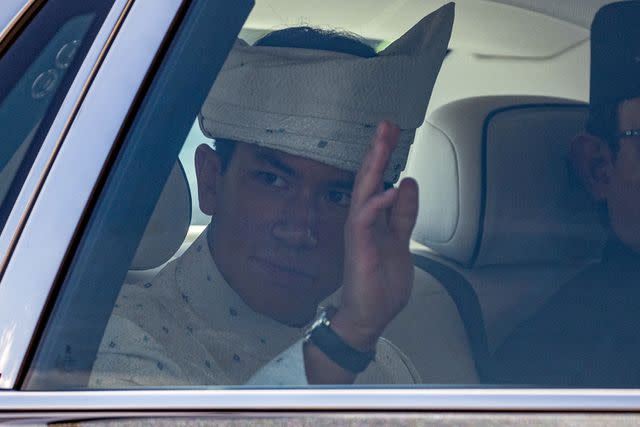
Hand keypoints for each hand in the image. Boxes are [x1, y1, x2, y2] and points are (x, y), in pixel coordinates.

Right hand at [332, 120, 418, 350]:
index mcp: (373, 218)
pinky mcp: (359, 247)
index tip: (394, 131)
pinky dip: (378, 203)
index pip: (378, 180)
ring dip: (374, 166)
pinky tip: (391, 189)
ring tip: (383, 141)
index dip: (386, 155)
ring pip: (364, 191)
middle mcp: (362, 220)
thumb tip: (407, 183)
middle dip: (378, 150)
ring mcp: (358, 232)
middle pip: (368, 178)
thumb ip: (403, 214)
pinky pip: (365, 219)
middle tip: (386, 124)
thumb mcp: (400, 241)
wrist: (369, 316)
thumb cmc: (381, 283)